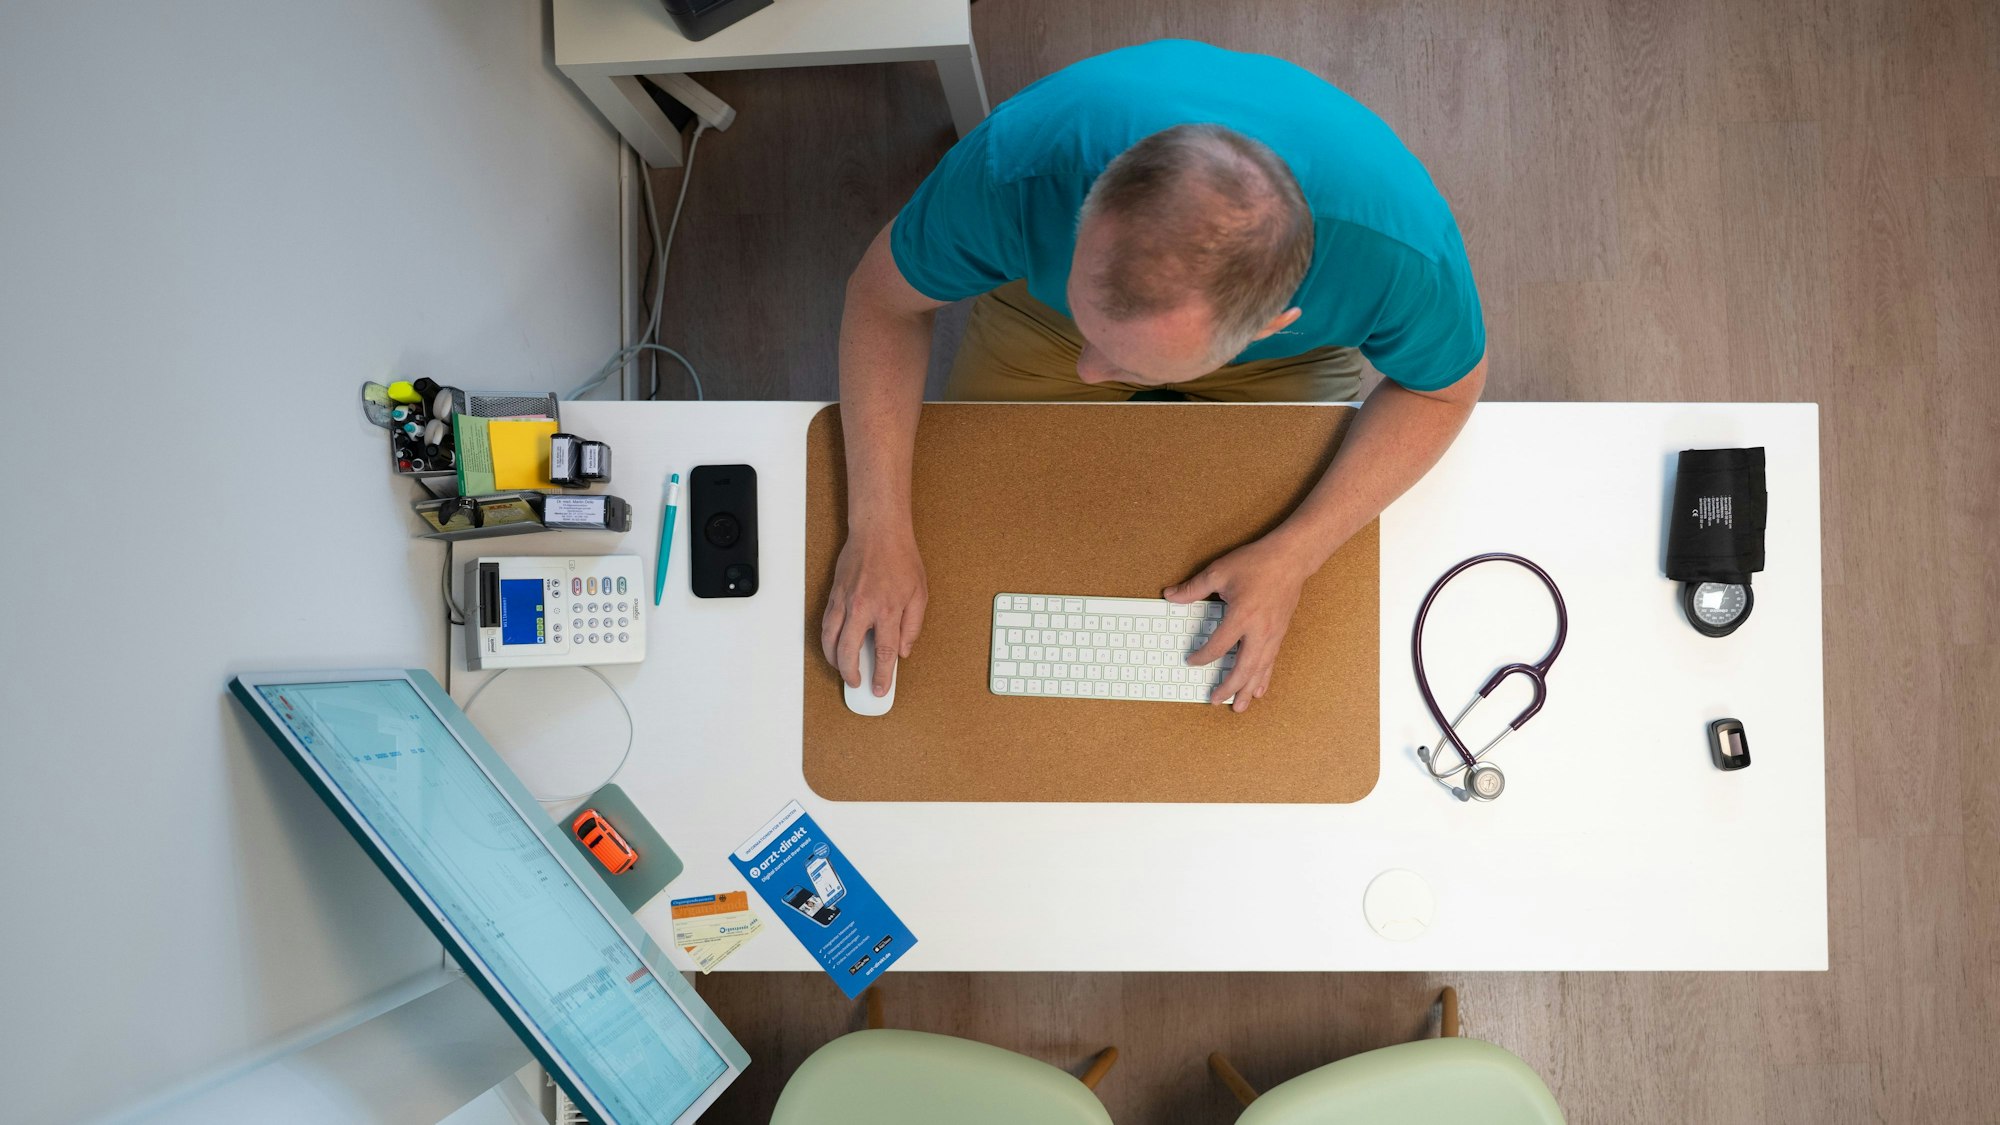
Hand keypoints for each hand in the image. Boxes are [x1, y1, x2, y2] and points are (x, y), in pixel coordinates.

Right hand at [820, 525, 927, 695]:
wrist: (878, 532)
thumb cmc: (900, 559)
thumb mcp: (919, 594)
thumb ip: (912, 627)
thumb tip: (903, 650)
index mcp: (888, 610)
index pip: (883, 652)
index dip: (881, 675)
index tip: (879, 687)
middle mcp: (863, 608)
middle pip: (849, 652)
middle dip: (851, 673)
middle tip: (856, 682)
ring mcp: (845, 602)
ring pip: (830, 640)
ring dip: (834, 660)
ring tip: (842, 669)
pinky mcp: (834, 595)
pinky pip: (825, 624)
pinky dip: (827, 640)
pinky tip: (833, 647)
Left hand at [1165, 534, 1315, 711]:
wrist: (1290, 558)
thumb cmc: (1256, 563)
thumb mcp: (1219, 571)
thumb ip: (1193, 588)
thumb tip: (1169, 596)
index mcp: (1242, 616)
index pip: (1218, 646)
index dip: (1202, 657)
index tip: (1191, 661)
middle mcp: (1259, 631)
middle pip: (1243, 668)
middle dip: (1228, 687)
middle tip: (1214, 700)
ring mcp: (1272, 635)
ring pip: (1259, 670)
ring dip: (1247, 690)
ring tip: (1238, 707)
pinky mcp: (1280, 635)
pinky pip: (1271, 662)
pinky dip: (1263, 679)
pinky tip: (1259, 690)